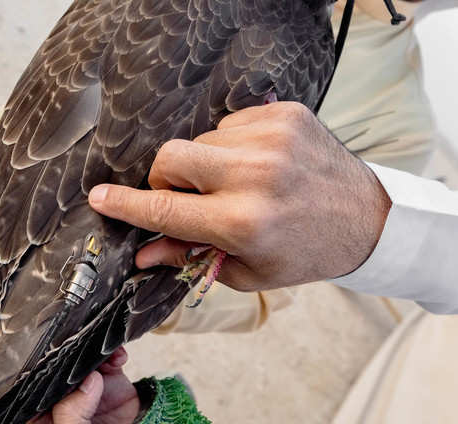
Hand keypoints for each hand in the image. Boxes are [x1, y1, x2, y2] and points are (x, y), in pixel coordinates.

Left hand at [26, 347, 138, 423]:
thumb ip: (71, 419)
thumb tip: (85, 382)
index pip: (37, 393)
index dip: (46, 376)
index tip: (56, 362)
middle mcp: (65, 409)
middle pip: (62, 375)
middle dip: (71, 360)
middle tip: (82, 353)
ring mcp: (90, 398)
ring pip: (84, 366)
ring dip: (92, 355)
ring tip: (104, 355)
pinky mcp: (113, 389)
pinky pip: (109, 366)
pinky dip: (113, 356)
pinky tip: (117, 357)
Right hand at [88, 102, 390, 290]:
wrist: (366, 219)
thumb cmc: (302, 252)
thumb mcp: (246, 269)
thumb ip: (189, 256)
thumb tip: (142, 252)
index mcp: (242, 221)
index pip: (164, 209)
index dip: (126, 204)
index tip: (99, 197)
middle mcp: (254, 175)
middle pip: (170, 157)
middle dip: (168, 180)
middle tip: (191, 199)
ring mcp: (271, 138)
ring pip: (198, 140)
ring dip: (205, 165)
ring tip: (238, 184)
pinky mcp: (284, 114)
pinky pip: (228, 124)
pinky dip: (231, 147)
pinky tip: (256, 165)